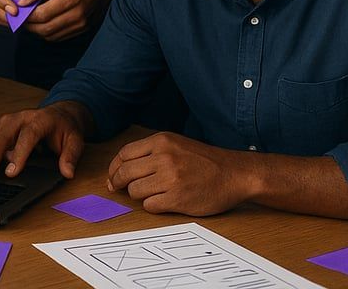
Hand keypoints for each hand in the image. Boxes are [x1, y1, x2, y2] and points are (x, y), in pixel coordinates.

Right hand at [0, 102, 86, 179]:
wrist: (60, 115)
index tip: (11, 172)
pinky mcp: (3, 127)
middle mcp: (23, 117)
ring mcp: (10, 121)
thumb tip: (67, 172)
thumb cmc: (65, 128)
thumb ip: (71, 156)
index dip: (18, 153)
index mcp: (41, 119)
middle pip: (4, 134)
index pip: (28, 135)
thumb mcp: (75, 141)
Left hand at [19, 0, 114, 41]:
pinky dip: (48, 33)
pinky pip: (59, 37)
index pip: (40, 15)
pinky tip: (43, 23)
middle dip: (29, 25)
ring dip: (37, 31)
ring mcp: (80, 24)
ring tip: (31, 20)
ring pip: (51, 36)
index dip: (25, 15)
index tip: (17, 11)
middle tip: (20, 17)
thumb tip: (21, 1)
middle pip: (44, 29)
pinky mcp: (82, 29)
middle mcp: (76, 15)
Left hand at [106, 131, 256, 215]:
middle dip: (119, 183)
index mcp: (161, 141)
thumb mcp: (175, 144)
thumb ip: (149, 152)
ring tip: (153, 193)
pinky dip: (152, 206)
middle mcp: (164, 158)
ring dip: (139, 195)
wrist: (234, 174)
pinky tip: (163, 201)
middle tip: (120, 189)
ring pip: (135, 191)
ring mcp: (170, 179)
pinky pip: (150, 206)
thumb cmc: (204, 161)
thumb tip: (120, 168)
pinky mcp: (177, 199)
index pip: (123, 154)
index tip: (113, 177)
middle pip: (125, 174)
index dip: (114, 168)